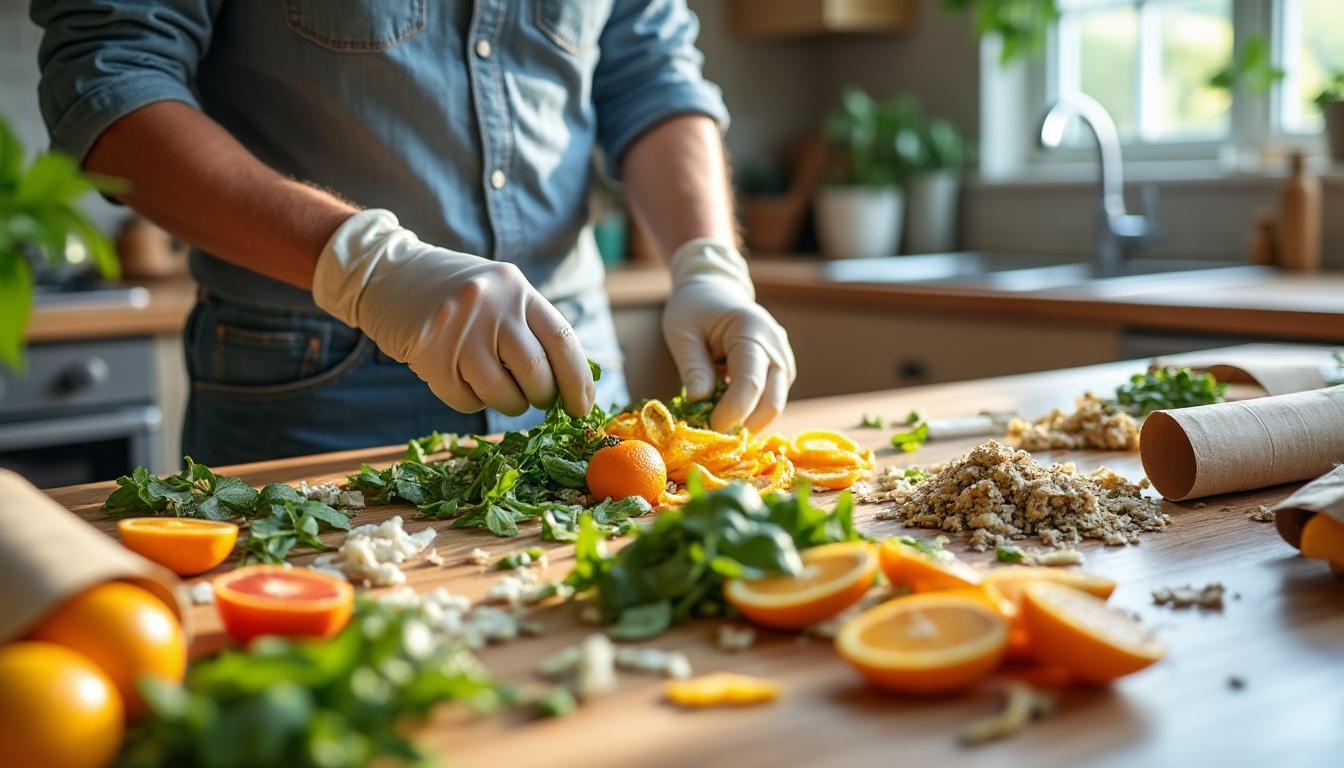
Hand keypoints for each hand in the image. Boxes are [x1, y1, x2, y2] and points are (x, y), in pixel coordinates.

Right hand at [312, 209, 594, 416]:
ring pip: (503, 395)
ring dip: (509, 404)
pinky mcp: (429, 356)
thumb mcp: (499, 293)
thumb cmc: (453, 292)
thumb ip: (532, 328)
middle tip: (537, 398)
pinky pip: (466, 401)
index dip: (578, 380)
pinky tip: (460, 377)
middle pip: (536, 374)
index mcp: (516, 287)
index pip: (562, 340)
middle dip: (543, 397)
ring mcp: (458, 331)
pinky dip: (471, 400)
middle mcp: (491, 306)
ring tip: (497, 387)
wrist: (384, 274)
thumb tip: (572, 383)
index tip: (583, 407)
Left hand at [662, 239, 795, 432]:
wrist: (716, 290)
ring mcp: (783, 363)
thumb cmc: (695, 309)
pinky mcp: (780, 376)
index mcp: (752, 331)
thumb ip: (693, 367)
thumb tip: (700, 404)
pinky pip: (769, 403)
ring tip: (713, 426)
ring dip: (746, 424)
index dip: (731, 412)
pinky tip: (724, 416)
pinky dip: (749, 416)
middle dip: (742, 427)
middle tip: (710, 438)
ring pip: (773, 409)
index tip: (707, 429)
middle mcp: (777, 349)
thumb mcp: (683, 332)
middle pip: (772, 404)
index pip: (750, 383)